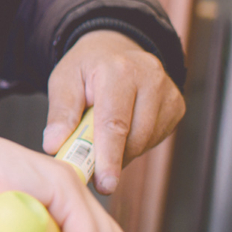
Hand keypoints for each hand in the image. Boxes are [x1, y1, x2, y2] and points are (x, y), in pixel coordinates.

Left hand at [43, 29, 184, 194]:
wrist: (114, 48)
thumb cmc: (87, 68)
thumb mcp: (64, 81)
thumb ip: (60, 113)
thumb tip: (55, 145)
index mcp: (119, 70)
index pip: (114, 123)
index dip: (109, 157)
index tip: (104, 183)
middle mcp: (150, 77)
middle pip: (135, 137)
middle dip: (112, 160)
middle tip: (92, 168)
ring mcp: (168, 91)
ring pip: (146, 141)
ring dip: (123, 151)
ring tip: (103, 138)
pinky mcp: (177, 105)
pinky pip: (156, 138)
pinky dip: (136, 143)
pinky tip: (124, 130)